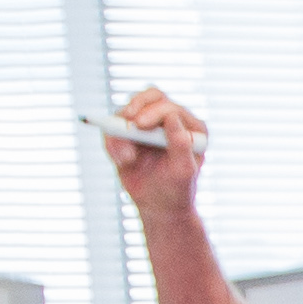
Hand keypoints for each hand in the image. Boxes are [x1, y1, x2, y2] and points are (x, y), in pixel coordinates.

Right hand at [97, 86, 206, 216]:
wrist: (159, 207)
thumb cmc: (177, 190)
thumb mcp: (183, 171)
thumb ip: (181, 144)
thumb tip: (171, 117)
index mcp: (190, 128)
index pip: (171, 107)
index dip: (154, 111)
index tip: (139, 123)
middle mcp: (171, 121)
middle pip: (151, 96)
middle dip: (136, 105)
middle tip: (126, 120)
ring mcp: (149, 126)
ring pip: (128, 110)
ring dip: (120, 130)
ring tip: (125, 159)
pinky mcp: (130, 134)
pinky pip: (114, 127)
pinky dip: (112, 142)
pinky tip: (121, 162)